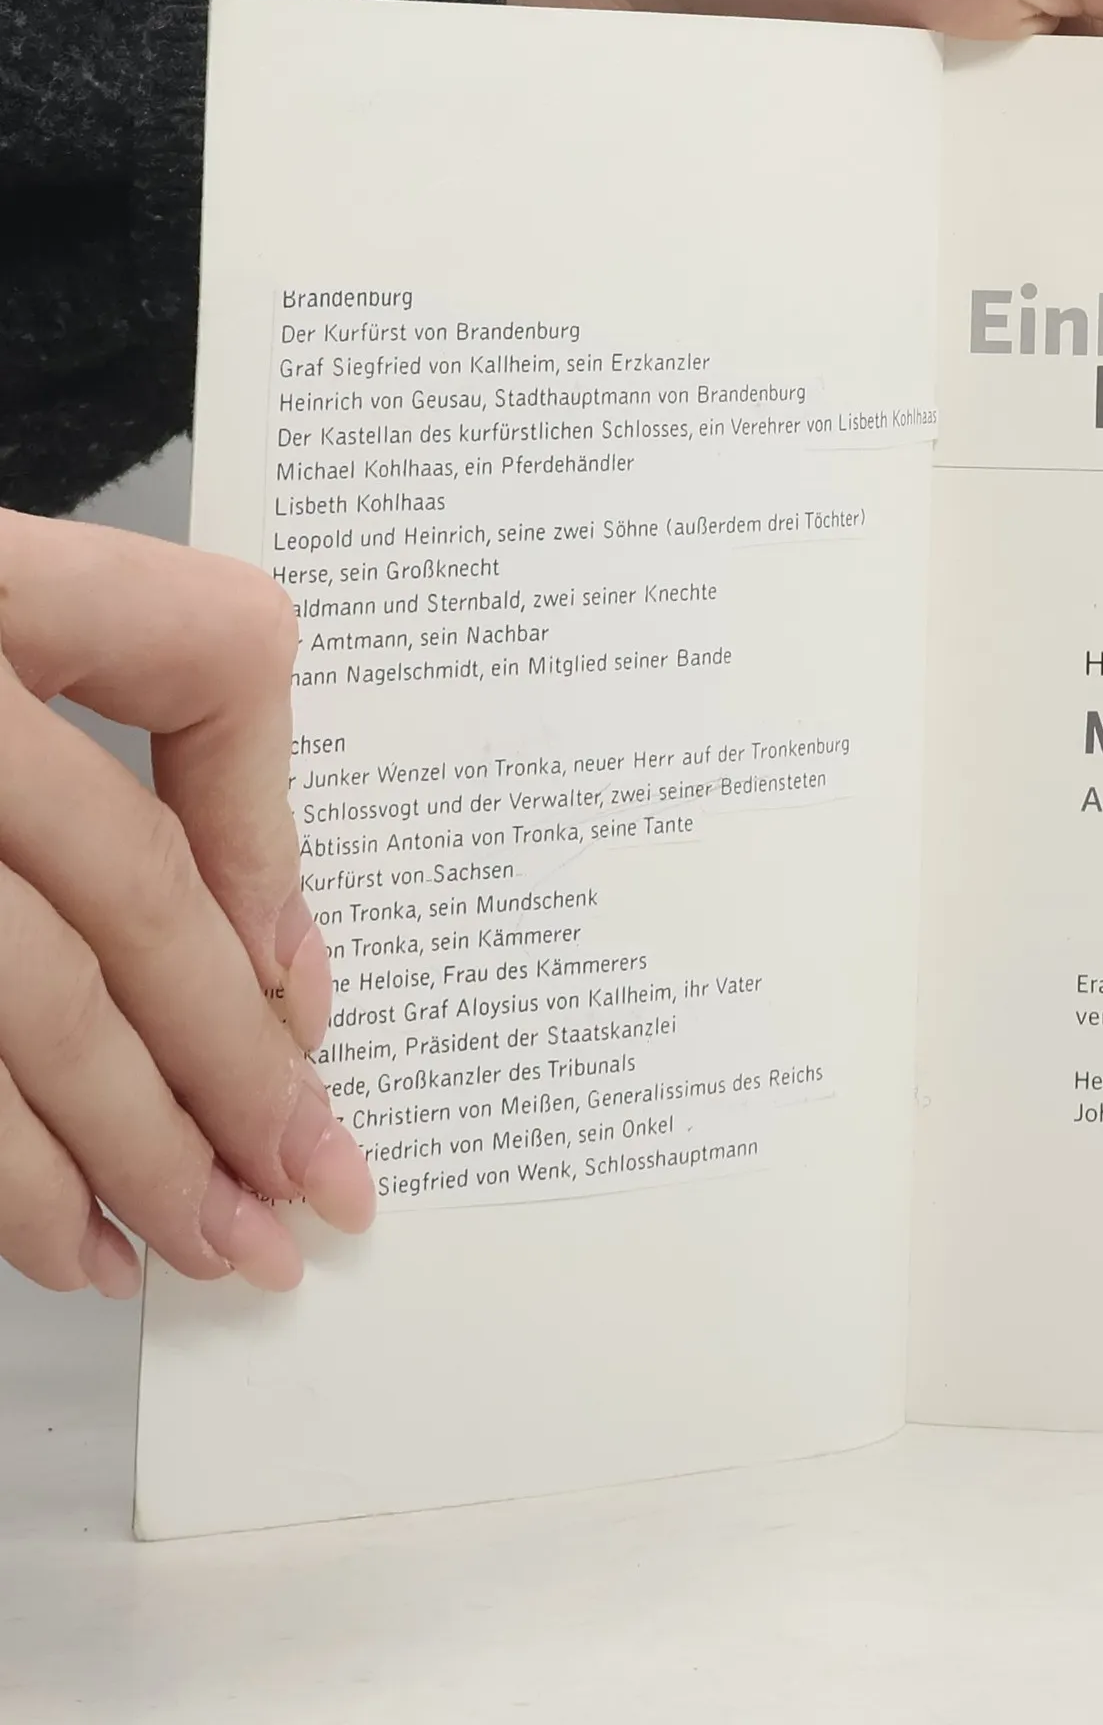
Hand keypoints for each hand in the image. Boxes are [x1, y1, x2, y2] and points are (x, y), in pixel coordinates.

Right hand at [0, 510, 372, 1298]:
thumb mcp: (3, 620)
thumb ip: (138, 734)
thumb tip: (271, 952)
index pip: (208, 658)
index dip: (274, 828)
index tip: (305, 985)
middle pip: (128, 897)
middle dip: (235, 1067)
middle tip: (308, 1186)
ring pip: (28, 1012)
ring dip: (128, 1156)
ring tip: (207, 1246)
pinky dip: (2, 1177)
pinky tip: (58, 1237)